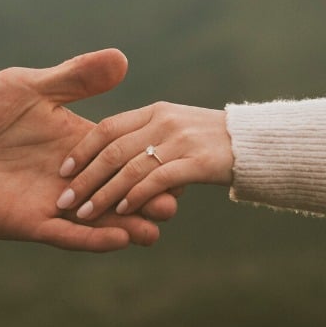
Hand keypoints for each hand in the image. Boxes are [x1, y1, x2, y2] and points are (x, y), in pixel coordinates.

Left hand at [0, 50, 176, 251]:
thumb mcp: (29, 88)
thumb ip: (76, 79)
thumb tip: (123, 58)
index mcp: (72, 142)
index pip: (118, 155)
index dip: (145, 161)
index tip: (175, 165)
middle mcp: (67, 176)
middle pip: (114, 192)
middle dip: (144, 200)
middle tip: (174, 204)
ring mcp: (49, 202)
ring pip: (97, 220)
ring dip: (126, 225)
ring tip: (155, 230)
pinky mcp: (28, 222)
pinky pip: (66, 235)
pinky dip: (92, 239)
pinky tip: (118, 239)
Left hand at [56, 102, 233, 220]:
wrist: (262, 142)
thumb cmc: (215, 140)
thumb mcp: (178, 126)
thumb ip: (148, 137)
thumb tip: (114, 160)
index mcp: (155, 112)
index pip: (108, 129)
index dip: (83, 150)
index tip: (63, 171)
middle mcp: (164, 122)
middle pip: (113, 150)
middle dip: (85, 178)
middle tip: (64, 200)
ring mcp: (181, 141)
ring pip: (130, 168)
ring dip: (104, 194)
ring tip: (83, 214)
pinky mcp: (199, 162)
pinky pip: (158, 179)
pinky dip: (136, 196)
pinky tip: (122, 212)